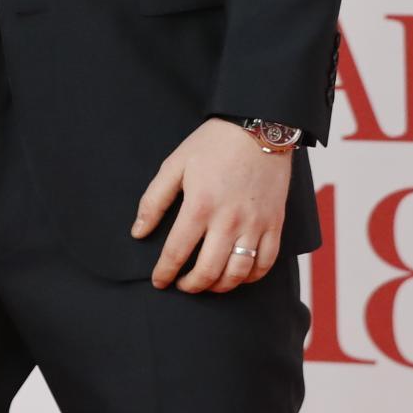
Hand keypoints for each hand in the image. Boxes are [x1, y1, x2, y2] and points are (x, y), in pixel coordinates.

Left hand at [129, 117, 290, 292]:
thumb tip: (138, 232)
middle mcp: (228, 220)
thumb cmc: (213, 143)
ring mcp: (255, 224)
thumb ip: (154, 200)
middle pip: (208, 271)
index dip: (164, 273)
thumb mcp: (175, 164)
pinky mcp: (275, 223)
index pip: (177, 252)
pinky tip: (238, 275)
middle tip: (182, 285)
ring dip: (220, 287)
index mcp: (200, 205)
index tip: (159, 281)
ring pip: (238, 273)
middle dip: (191, 286)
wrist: (259, 126)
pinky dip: (251, 277)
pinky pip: (266, 263)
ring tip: (208, 283)